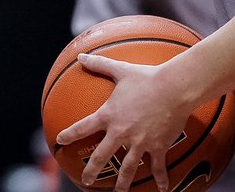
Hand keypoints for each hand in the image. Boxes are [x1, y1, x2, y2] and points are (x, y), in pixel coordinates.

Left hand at [56, 53, 193, 191]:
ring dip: (123, 182)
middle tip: (86, 181)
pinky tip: (163, 189)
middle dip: (92, 170)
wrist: (174, 88)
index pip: (83, 127)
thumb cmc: (146, 77)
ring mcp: (140, 142)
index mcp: (109, 115)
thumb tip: (80, 56)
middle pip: (102, 155)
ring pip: (128, 167)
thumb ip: (99, 64)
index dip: (70, 134)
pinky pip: (159, 166)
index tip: (60, 141)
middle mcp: (121, 132)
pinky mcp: (159, 146)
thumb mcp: (119, 70)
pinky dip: (161, 179)